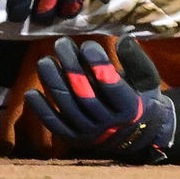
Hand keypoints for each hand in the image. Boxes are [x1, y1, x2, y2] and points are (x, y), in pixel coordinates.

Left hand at [25, 36, 174, 163]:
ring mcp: (89, 133)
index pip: (110, 85)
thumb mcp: (148, 80)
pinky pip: (55, 125)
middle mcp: (108, 123)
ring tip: (45, 61)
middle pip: (84, 94)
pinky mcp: (75, 139)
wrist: (137, 136)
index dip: (97, 64)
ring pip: (67, 107)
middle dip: (71, 67)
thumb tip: (122, 39)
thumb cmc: (141, 99)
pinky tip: (31, 93)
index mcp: (129, 108)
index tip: (87, 45)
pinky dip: (42, 110)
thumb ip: (136, 60)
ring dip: (53, 83)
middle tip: (61, 44)